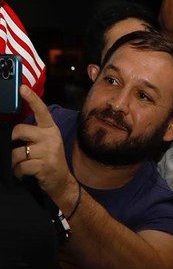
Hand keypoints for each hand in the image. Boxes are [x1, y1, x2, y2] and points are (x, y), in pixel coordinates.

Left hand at [11, 86, 77, 203]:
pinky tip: (27, 173)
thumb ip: (35, 133)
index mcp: (51, 129)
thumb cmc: (50, 159)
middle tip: (22, 149)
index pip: (41, 111)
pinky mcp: (43, 165)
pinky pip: (20, 166)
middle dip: (14, 141)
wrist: (62, 181)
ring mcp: (48, 151)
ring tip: (25, 165)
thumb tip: (18, 130)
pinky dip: (19, 172)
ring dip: (16, 162)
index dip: (31, 99)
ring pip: (17, 153)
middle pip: (19, 131)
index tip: (22, 87)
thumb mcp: (47, 142)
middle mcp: (50, 137)